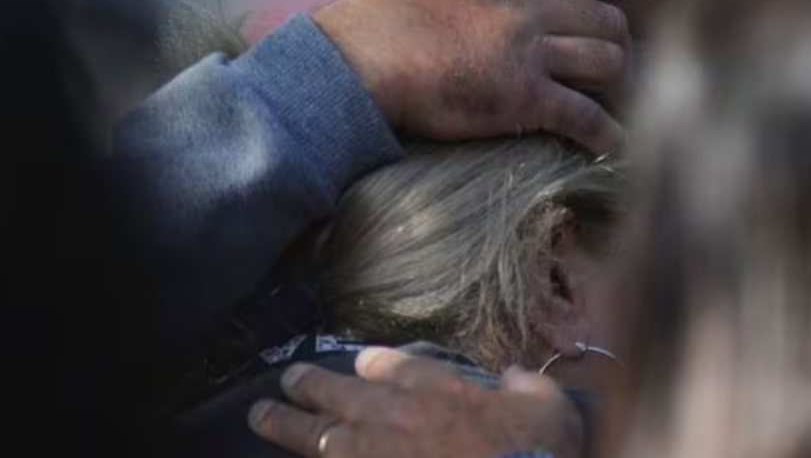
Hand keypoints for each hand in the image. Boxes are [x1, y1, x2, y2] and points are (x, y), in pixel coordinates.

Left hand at [248, 347, 583, 457]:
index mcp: (435, 387)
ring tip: (261, 415)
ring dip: (286, 423)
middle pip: (337, 391)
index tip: (361, 364)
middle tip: (286, 379)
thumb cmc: (535, 450)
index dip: (370, 363)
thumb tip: (513, 379)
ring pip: (317, 436)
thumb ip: (525, 385)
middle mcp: (395, 416)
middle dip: (309, 383)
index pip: (386, 363)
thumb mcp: (547, 405)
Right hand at [313, 0, 628, 153]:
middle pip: (604, 24)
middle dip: (617, 49)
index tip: (589, 40)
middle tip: (616, 76)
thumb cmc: (383, 20)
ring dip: (619, 87)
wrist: (359, 56)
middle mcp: (529, 11)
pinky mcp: (524, 97)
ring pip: (606, 63)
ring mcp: (530, 53)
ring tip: (618, 107)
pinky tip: (615, 146)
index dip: (589, 19)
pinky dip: (607, 133)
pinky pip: (586, 115)